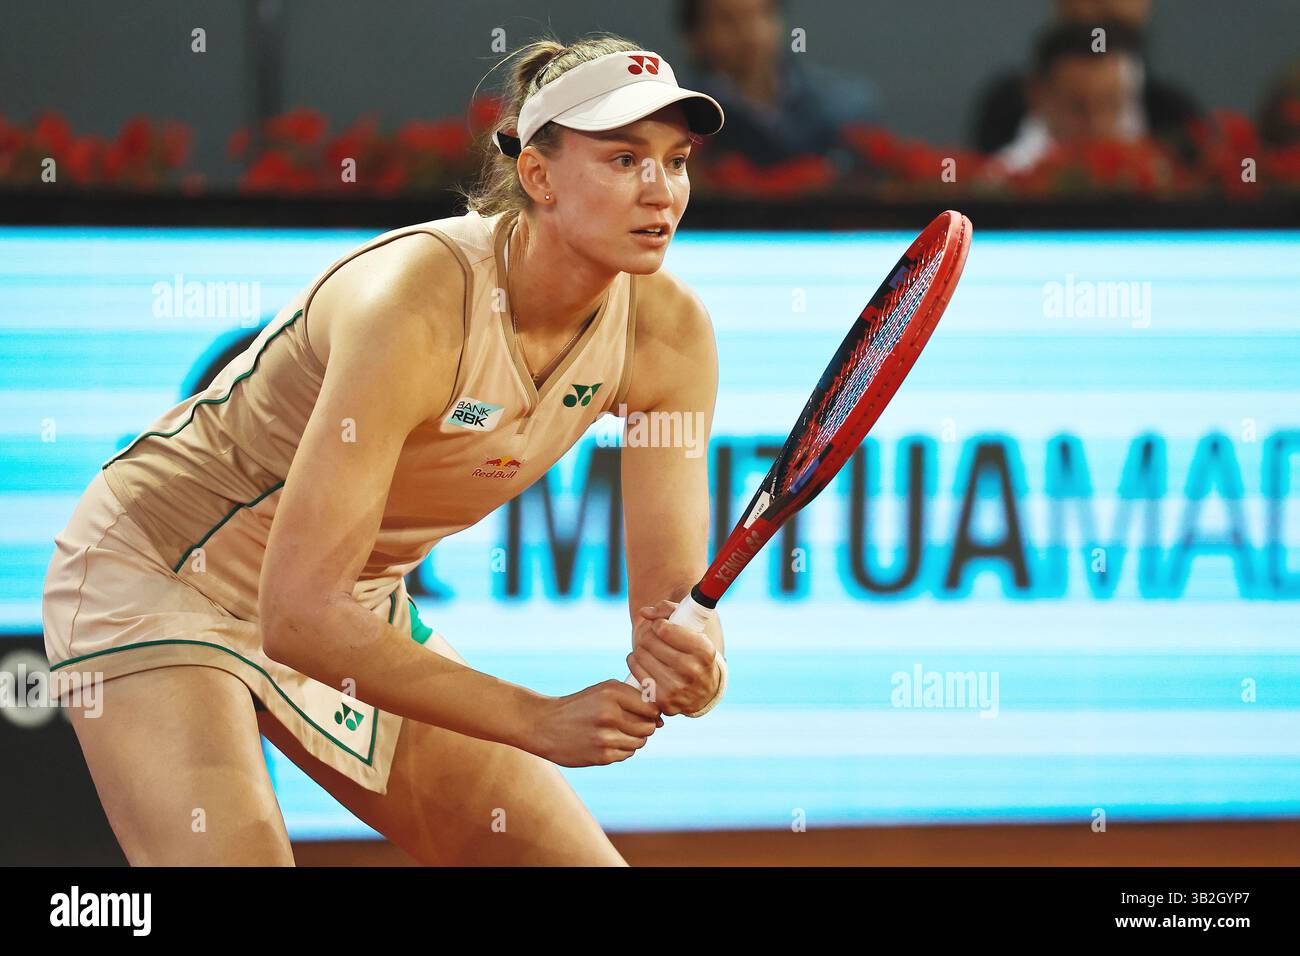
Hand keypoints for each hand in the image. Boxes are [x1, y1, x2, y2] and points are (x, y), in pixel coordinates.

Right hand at [529, 679, 664, 767]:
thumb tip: (660, 718)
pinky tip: (607, 742)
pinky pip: (627, 754)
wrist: (545, 725)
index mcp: (612, 693)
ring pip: (640, 742)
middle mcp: (610, 714)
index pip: (651, 706)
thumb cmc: (579, 705)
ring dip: (634, 739)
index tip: (646, 713)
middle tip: (630, 723)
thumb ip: (632, 698)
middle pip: (648, 726)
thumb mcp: (603, 691)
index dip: (653, 711)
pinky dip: (622, 749)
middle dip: (645, 726)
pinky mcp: (602, 756)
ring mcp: (606, 737)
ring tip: (617, 732)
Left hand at [627, 599, 722, 716]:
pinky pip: (636, 673)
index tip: (662, 625)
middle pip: (650, 642)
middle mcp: (693, 671)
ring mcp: (678, 689)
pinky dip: (635, 662)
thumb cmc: (694, 651)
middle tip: (653, 636)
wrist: (704, 690)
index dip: (659, 624)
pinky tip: (645, 660)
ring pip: (641, 656)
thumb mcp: (693, 628)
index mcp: (704, 650)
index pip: (664, 630)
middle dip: (648, 635)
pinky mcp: (663, 702)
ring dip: (641, 648)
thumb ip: (669, 610)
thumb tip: (644, 612)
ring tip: (649, 648)